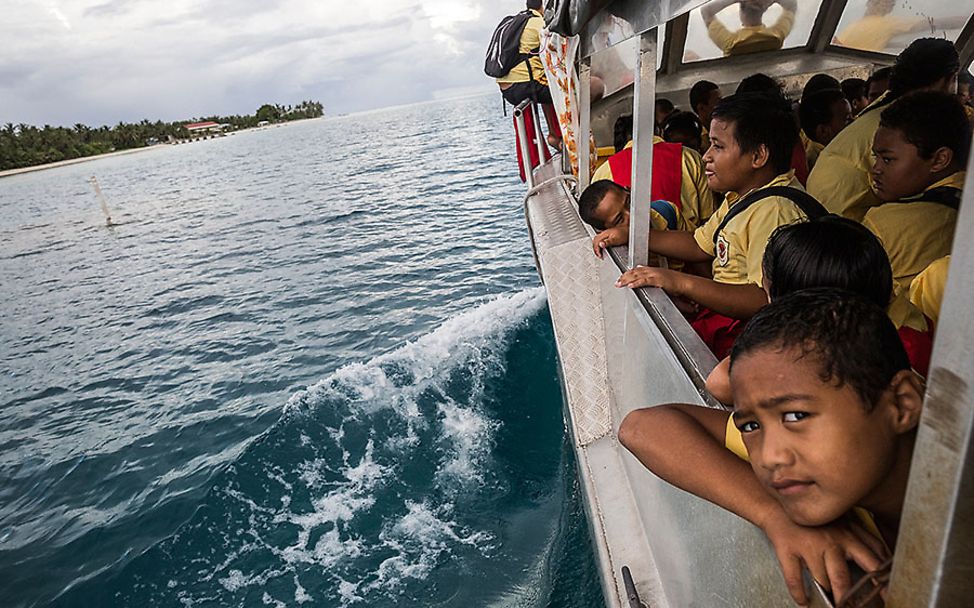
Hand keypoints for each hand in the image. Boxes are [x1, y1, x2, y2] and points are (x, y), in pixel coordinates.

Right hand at [592, 225, 627, 257]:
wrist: (628, 230)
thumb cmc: (624, 234)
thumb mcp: (616, 239)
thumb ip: (608, 242)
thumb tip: (600, 244)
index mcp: (604, 234)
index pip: (596, 242)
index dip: (597, 250)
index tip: (600, 255)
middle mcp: (603, 233)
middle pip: (595, 241)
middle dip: (595, 249)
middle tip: (599, 255)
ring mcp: (605, 234)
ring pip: (596, 240)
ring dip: (596, 247)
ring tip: (599, 252)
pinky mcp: (607, 235)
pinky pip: (600, 240)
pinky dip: (599, 244)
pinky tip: (601, 247)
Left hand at [615, 266, 684, 293]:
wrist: (683, 282)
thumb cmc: (673, 281)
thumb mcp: (660, 277)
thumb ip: (650, 276)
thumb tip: (641, 275)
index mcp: (652, 269)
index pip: (636, 270)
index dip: (627, 273)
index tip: (620, 277)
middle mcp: (651, 270)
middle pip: (634, 272)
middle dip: (624, 277)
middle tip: (616, 282)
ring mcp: (654, 275)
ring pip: (637, 276)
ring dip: (627, 280)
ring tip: (619, 284)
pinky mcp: (657, 280)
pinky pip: (644, 281)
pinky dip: (636, 283)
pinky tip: (630, 286)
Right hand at [761, 511, 888, 605]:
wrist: (780, 502)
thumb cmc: (817, 516)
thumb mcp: (846, 521)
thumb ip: (866, 539)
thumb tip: (886, 556)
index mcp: (848, 537)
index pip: (871, 563)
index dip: (880, 583)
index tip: (886, 597)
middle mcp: (830, 542)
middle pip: (842, 578)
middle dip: (847, 598)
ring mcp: (808, 546)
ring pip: (820, 580)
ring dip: (824, 594)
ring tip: (829, 605)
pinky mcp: (788, 548)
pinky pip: (793, 577)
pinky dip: (798, 592)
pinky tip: (803, 601)